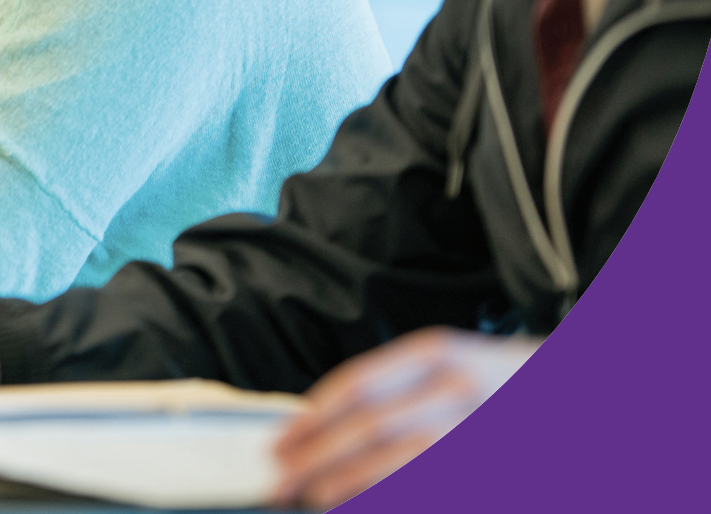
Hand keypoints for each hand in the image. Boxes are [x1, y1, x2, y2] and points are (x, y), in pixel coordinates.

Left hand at [272, 328, 539, 508]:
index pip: (359, 383)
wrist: (571, 392)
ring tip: (315, 497)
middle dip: (319, 454)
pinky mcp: (496, 469)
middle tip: (280, 477)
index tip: (280, 440)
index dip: (315, 415)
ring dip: (351, 482)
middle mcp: (455, 388)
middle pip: (371, 425)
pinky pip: (433, 486)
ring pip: (401, 461)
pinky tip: (365, 506)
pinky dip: (394, 498)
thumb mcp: (444, 365)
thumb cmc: (493, 380)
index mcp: (434, 353)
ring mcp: (478, 429)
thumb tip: (320, 424)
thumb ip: (391, 389)